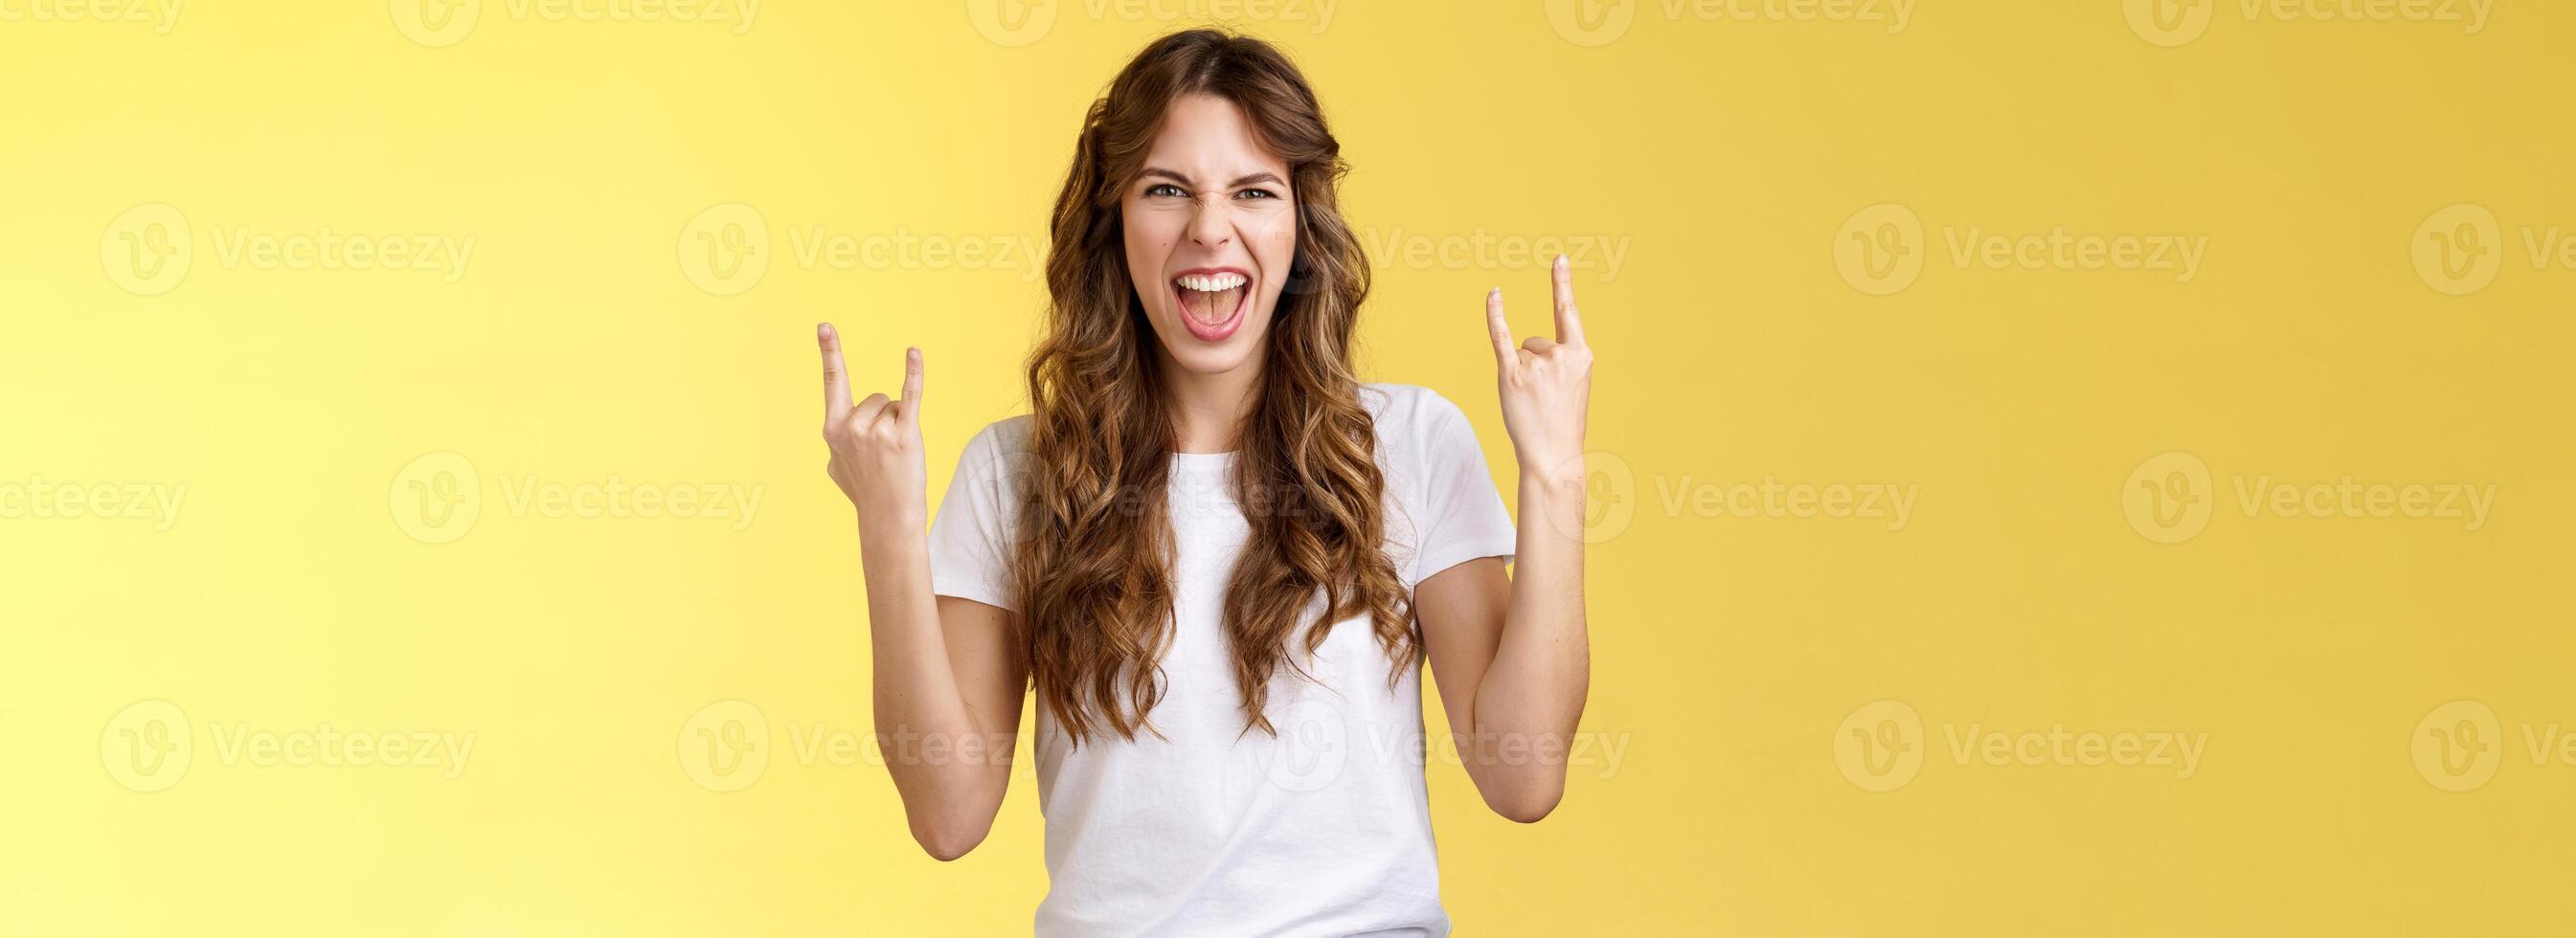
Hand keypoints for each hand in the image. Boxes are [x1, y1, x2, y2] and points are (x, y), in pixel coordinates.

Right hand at [819, 323, 928, 528]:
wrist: (888, 517)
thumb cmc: (865, 492)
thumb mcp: (838, 467)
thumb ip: (836, 445)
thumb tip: (836, 439)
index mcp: (833, 430)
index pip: (833, 382)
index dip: (830, 352)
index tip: (825, 326)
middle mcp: (851, 427)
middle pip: (877, 398)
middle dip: (885, 417)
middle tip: (884, 453)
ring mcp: (876, 431)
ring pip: (895, 405)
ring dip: (900, 424)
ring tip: (896, 454)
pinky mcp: (904, 436)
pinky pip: (910, 396)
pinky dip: (913, 373)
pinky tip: (913, 352)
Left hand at [1484, 255, 1593, 483]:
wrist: (1553, 453)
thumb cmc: (1563, 421)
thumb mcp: (1575, 385)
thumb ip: (1561, 358)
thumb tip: (1529, 344)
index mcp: (1581, 355)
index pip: (1568, 312)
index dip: (1562, 283)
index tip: (1558, 257)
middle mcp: (1559, 355)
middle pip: (1537, 341)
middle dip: (1536, 365)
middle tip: (1545, 398)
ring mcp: (1534, 365)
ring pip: (1521, 352)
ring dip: (1522, 373)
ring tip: (1532, 401)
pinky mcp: (1509, 375)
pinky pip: (1500, 336)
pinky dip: (1495, 314)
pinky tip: (1494, 294)